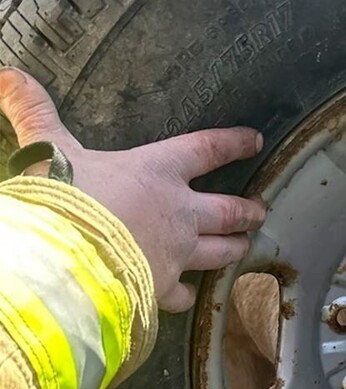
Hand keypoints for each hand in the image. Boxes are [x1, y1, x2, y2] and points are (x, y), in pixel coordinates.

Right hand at [0, 67, 265, 311]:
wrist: (62, 262)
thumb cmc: (61, 200)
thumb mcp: (47, 150)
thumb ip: (34, 113)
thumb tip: (8, 74)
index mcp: (157, 171)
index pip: (207, 150)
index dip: (233, 143)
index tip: (255, 141)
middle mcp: (178, 213)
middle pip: (228, 210)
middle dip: (248, 210)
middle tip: (261, 210)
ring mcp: (176, 253)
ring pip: (220, 251)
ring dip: (234, 247)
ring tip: (245, 245)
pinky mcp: (162, 288)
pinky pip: (183, 294)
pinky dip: (188, 295)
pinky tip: (189, 297)